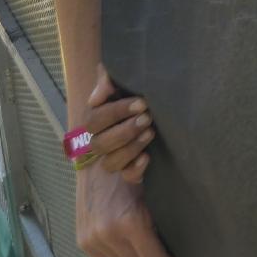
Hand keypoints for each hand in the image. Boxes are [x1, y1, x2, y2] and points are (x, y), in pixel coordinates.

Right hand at [76, 166, 182, 256]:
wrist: (95, 161)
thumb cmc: (128, 171)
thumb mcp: (151, 196)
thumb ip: (158, 226)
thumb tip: (172, 252)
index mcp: (129, 223)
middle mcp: (108, 235)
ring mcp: (93, 240)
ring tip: (147, 254)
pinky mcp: (83, 242)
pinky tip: (129, 251)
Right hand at [82, 64, 155, 182]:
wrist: (162, 104)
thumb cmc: (137, 90)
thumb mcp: (123, 80)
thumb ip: (107, 80)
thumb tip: (95, 99)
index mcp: (95, 120)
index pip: (95, 120)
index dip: (116, 112)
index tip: (142, 103)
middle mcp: (100, 140)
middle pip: (99, 144)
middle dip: (125, 131)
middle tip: (148, 118)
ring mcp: (114, 157)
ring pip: (110, 163)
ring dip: (130, 148)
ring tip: (150, 132)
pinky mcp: (129, 170)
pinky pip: (126, 176)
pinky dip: (135, 169)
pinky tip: (147, 157)